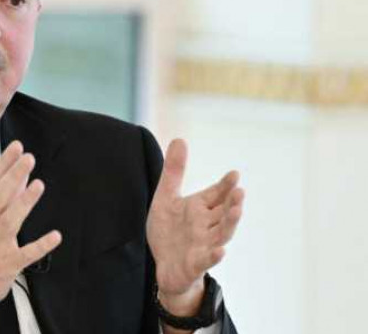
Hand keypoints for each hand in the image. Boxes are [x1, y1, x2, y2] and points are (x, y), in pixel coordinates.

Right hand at [0, 141, 61, 332]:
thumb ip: (1, 201)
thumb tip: (20, 177)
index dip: (4, 164)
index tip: (16, 148)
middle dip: (13, 176)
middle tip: (28, 159)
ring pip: (10, 220)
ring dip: (24, 202)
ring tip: (38, 185)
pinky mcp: (7, 265)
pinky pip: (26, 254)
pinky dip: (40, 245)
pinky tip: (55, 236)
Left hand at [146, 139, 243, 310]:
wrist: (164, 266)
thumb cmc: (169, 231)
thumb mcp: (166, 198)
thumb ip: (174, 171)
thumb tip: (180, 139)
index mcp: (200, 208)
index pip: (217, 194)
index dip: (226, 185)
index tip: (234, 174)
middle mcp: (206, 225)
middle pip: (224, 212)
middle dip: (232, 201)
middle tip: (240, 190)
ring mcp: (203, 245)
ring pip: (222, 233)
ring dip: (231, 223)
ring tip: (238, 211)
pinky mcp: (195, 263)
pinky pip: (207, 260)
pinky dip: (214, 255)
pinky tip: (221, 250)